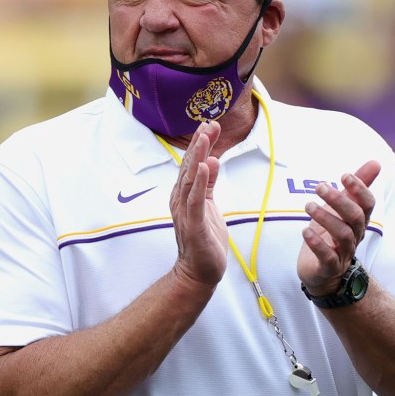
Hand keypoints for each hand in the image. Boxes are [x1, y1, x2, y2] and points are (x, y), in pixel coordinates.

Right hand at [170, 121, 227, 287]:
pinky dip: (201, 182)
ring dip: (199, 156)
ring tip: (206, 137)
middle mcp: (181, 199)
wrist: (199, 271)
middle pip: (190, 166)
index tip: (208, 124)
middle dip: (200, 144)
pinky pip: (197, 200)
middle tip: (209, 123)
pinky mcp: (194, 224)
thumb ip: (209, 184)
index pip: (192, 164)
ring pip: (191, 179)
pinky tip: (207, 166)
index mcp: (184, 194)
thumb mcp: (209, 205)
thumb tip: (213, 160)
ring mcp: (185, 211)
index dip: (200, 144)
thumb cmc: (204, 238)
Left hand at [297, 160, 378, 294]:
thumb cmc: (331, 236)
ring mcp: (343, 252)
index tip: (344, 175)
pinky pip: (328, 257)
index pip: (367, 204)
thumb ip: (356, 187)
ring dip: (325, 217)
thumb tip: (376, 162)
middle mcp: (355, 236)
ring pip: (343, 235)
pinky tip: (306, 231)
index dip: (359, 189)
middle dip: (339, 200)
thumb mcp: (341, 209)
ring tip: (308, 205)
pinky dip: (317, 244)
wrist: (321, 273)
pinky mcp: (329, 267)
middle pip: (355, 217)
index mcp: (359, 221)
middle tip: (320, 186)